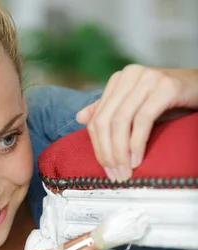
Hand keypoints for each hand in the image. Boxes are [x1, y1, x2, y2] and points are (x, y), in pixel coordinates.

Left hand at [76, 65, 197, 181]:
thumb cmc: (168, 101)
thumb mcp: (135, 106)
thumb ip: (109, 111)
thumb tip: (80, 117)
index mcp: (119, 79)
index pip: (97, 119)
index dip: (98, 148)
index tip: (105, 169)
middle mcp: (130, 75)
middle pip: (106, 121)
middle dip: (108, 153)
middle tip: (115, 174)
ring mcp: (148, 78)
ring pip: (121, 122)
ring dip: (121, 152)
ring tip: (125, 171)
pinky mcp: (165, 87)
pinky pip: (142, 120)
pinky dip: (137, 143)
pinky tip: (137, 159)